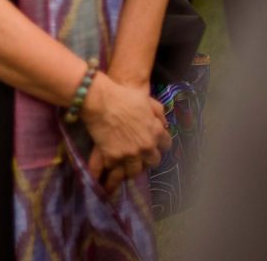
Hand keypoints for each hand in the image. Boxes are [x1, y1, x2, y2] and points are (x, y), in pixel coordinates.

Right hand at [81, 73, 169, 187]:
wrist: (100, 100)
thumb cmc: (122, 95)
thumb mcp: (146, 100)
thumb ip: (158, 112)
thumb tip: (164, 124)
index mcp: (156, 132)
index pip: (166, 145)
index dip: (160, 145)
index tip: (154, 144)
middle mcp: (147, 146)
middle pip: (153, 162)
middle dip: (147, 159)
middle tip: (139, 156)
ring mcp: (130, 154)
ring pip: (135, 171)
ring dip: (131, 169)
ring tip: (124, 168)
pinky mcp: (113, 157)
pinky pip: (115, 169)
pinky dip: (112, 168)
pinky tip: (108, 167)